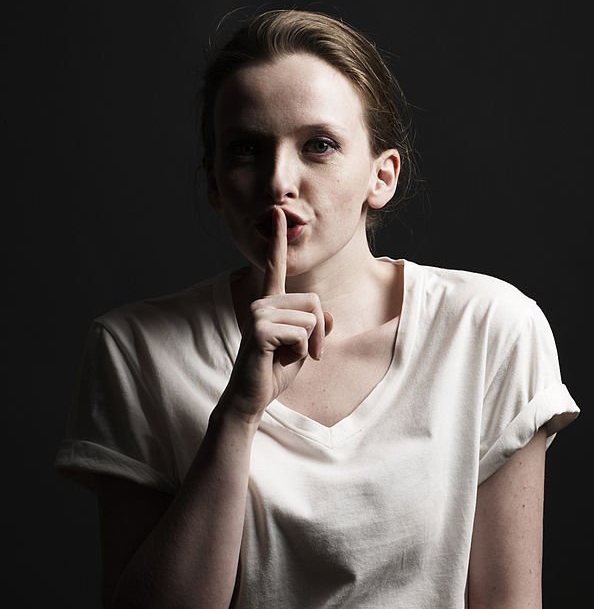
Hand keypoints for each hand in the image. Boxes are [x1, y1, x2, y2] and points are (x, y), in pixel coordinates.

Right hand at [220, 207, 332, 421]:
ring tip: (286, 356)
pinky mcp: (259, 330)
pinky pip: (301, 334)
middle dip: (320, 332)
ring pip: (310, 319)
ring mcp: (257, 314)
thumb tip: (327, 315)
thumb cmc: (274, 370)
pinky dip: (299, 352)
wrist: (252, 397)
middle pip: (314, 301)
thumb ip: (316, 326)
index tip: (279, 212)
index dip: (278, 239)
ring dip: (309, 344)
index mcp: (269, 302)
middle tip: (307, 353)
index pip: (276, 266)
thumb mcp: (303, 346)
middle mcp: (261, 302)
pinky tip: (278, 360)